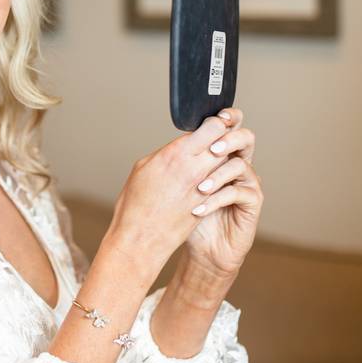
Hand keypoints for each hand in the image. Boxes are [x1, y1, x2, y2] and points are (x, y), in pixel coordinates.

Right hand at [104, 112, 245, 279]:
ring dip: (223, 160)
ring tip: (216, 159)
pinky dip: (220, 179)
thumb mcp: (144, 168)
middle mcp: (193, 169)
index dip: (217, 123)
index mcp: (176, 154)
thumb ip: (167, 153)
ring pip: (226, 163)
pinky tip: (213, 180)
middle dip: (224, 139)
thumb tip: (180, 148)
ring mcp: (202, 187)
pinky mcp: (206, 204)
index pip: (212, 128)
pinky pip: (222, 184)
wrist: (140, 239)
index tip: (214, 124)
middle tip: (221, 139)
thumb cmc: (135, 204)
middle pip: (225, 144)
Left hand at [182, 108, 262, 278]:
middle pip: (244, 139)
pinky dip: (217, 199)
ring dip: (217, 174)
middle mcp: (237, 164)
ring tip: (198, 188)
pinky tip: (198, 208)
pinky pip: (239, 193)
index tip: (217, 116)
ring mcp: (247, 183)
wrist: (200, 246)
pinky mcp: (252, 203)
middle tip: (212, 149)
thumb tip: (176, 138)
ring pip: (241, 165)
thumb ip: (182, 159)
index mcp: (220, 154)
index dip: (227, 118)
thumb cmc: (187, 212)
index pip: (229, 128)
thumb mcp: (179, 182)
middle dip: (228, 139)